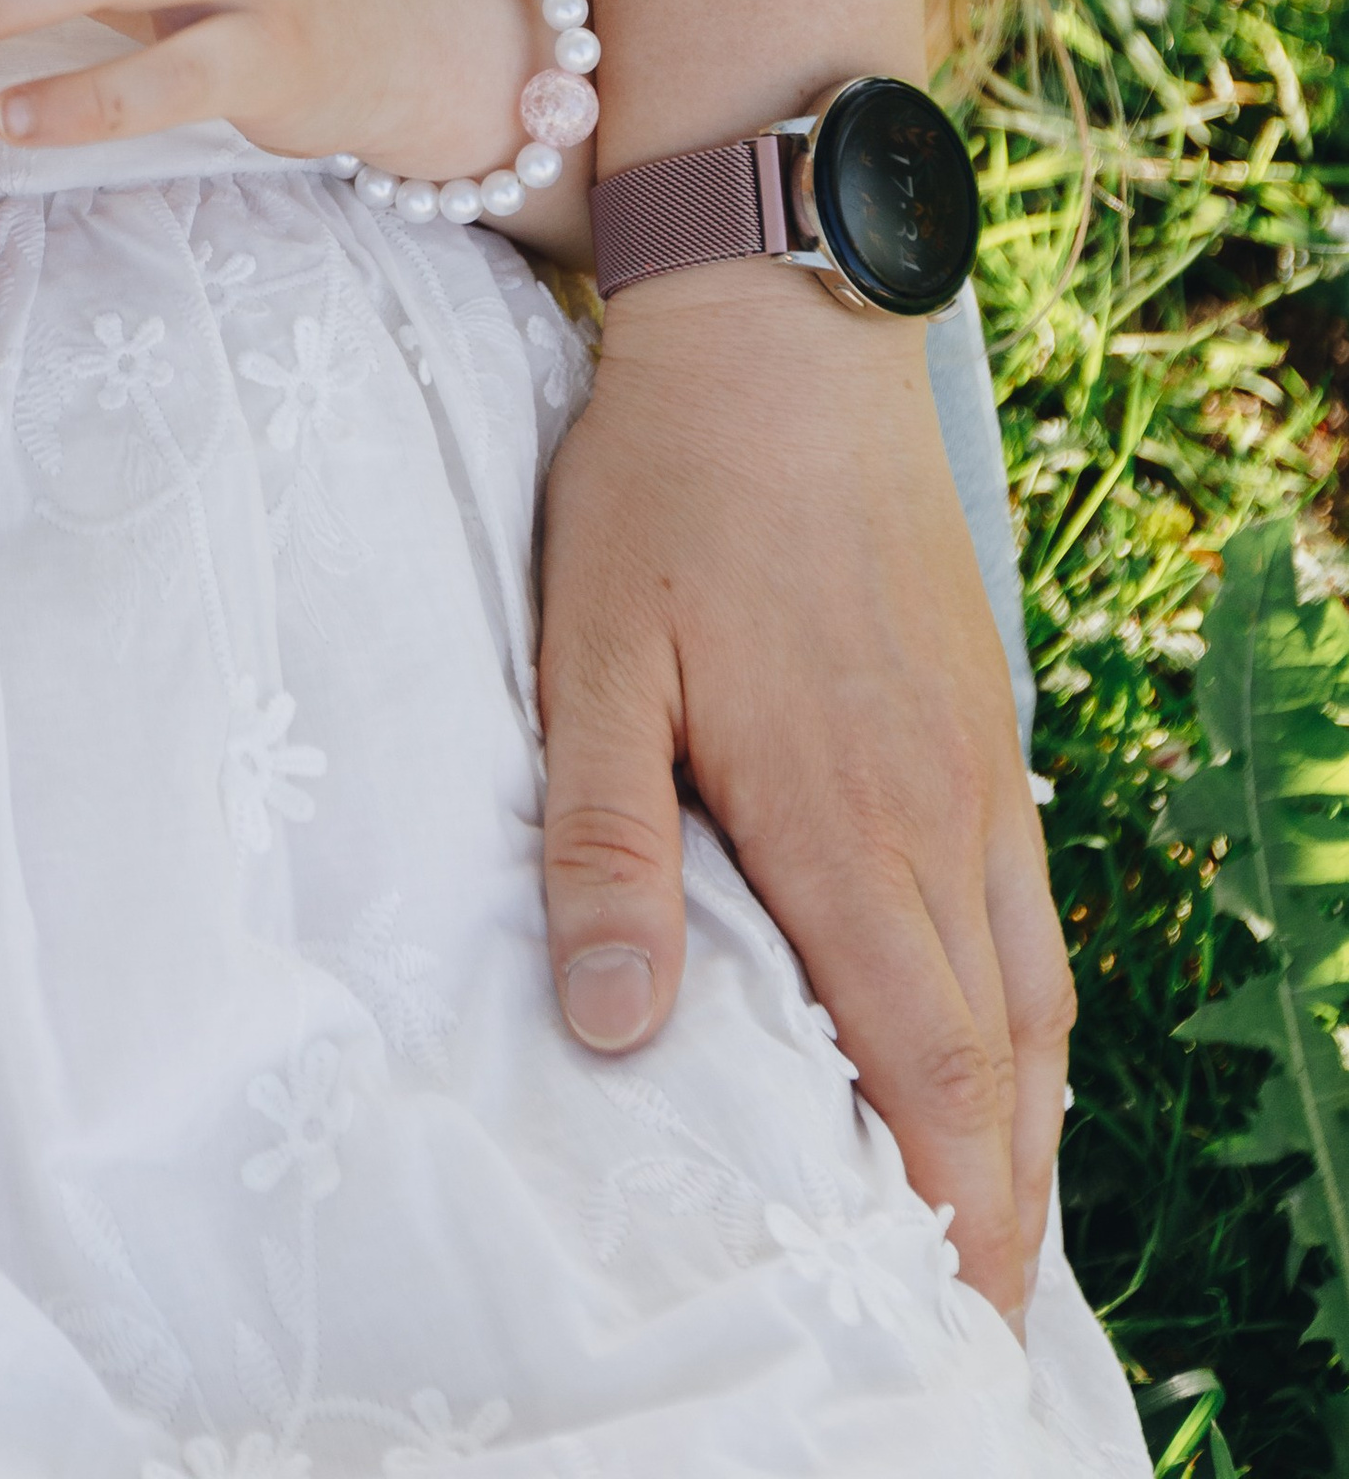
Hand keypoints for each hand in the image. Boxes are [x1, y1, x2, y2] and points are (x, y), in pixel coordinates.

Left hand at [536, 264, 1068, 1324]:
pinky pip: (1028, 894)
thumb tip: (614, 1029)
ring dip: (1023, 1108)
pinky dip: (1027, 999)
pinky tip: (991, 1024)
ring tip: (997, 1206)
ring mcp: (977, 753)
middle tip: (980, 1307)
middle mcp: (940, 806)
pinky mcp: (981, 699)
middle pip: (1002, 1051)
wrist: (783, 322)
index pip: (928, 1062)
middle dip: (1000, 1193)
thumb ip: (604, 844)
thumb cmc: (668, 484)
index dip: (951, 1199)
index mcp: (846, 817)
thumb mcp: (595, 656)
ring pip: (1033, 980)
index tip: (949, 1305)